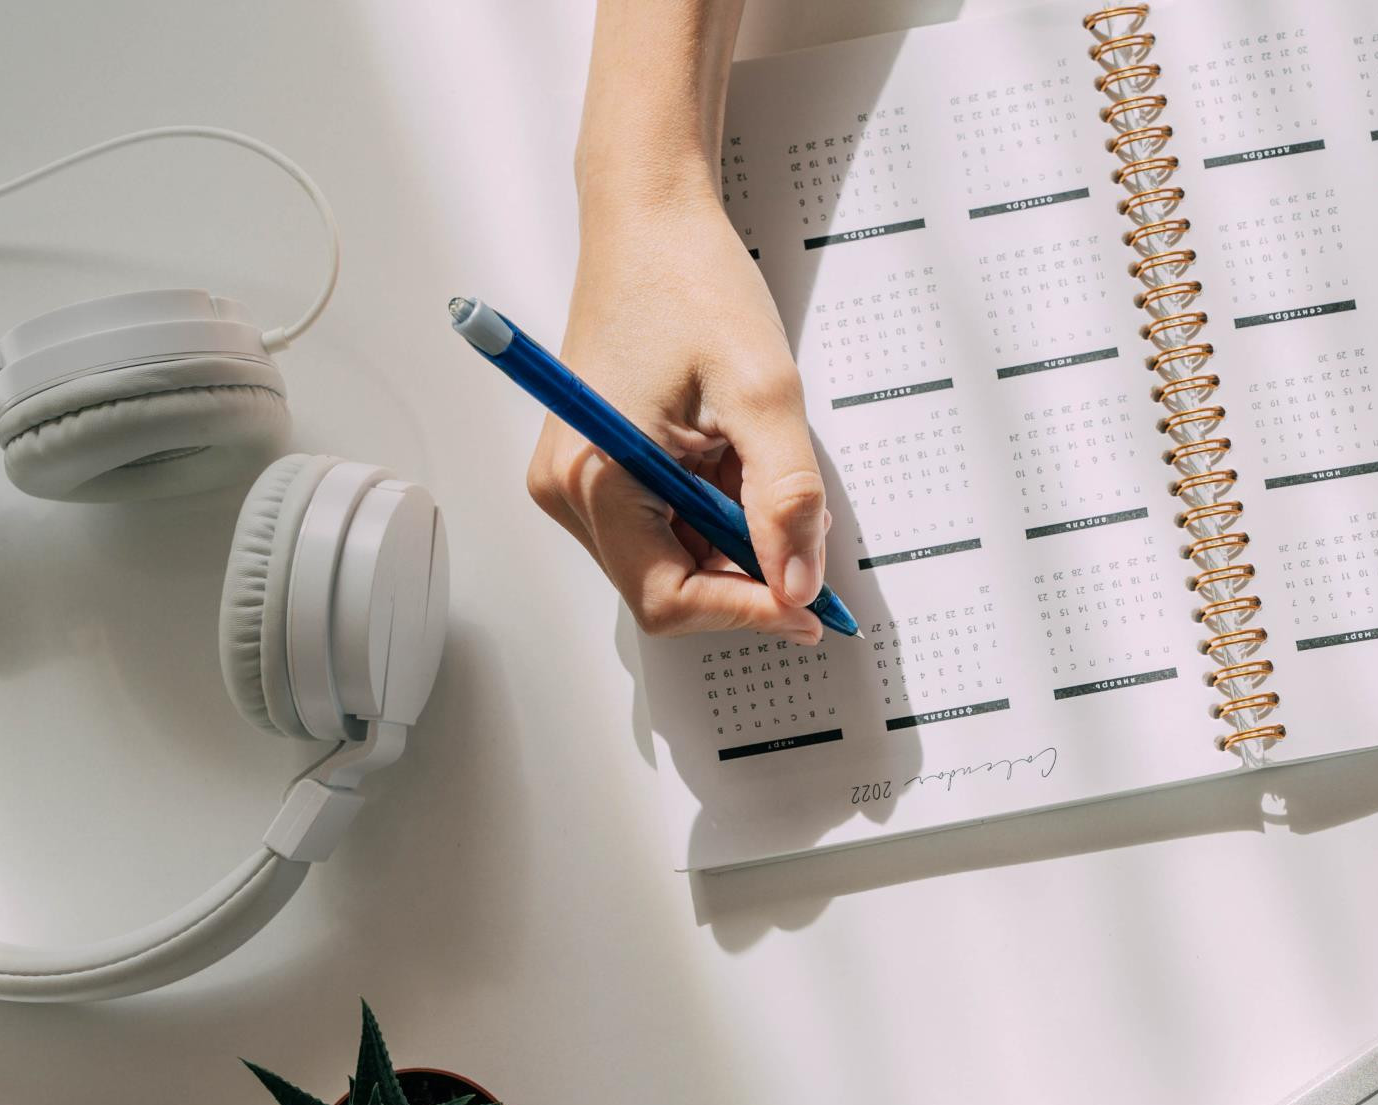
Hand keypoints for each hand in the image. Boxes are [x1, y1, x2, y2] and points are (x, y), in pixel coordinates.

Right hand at [525, 199, 827, 641]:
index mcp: (595, 475)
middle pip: (668, 587)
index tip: (809, 609)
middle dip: (744, 571)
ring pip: (671, 558)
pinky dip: (713, 510)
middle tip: (800, 524)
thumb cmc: (689, 280)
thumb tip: (799, 586)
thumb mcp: (763, 392)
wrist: (649, 219)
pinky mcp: (594, 466)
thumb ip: (785, 499)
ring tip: (757, 461)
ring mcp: (576, 480)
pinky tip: (733, 457)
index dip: (745, 612)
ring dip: (731, 536)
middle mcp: (568, 489)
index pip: (668, 600)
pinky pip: (663, 522)